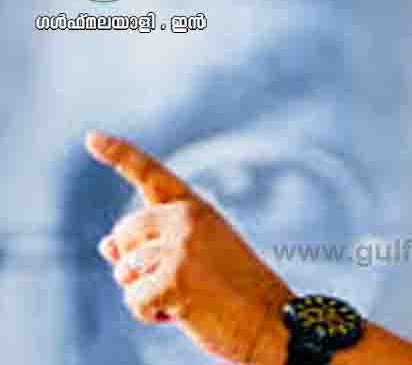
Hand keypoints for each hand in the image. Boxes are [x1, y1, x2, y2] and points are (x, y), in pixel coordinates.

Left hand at [87, 130, 292, 363]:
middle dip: (132, 263)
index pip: (153, 176)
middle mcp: (187, 219)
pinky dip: (151, 314)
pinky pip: (134, 300)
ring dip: (146, 293)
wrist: (273, 320)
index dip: (120, 155)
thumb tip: (105, 245)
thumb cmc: (237, 293)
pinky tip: (185, 313)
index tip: (92, 137)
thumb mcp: (195, 260)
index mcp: (197, 209)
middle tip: (175, 282)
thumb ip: (152, 246)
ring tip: (189, 298)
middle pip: (122, 234)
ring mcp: (180, 247)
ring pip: (124, 271)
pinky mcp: (174, 278)